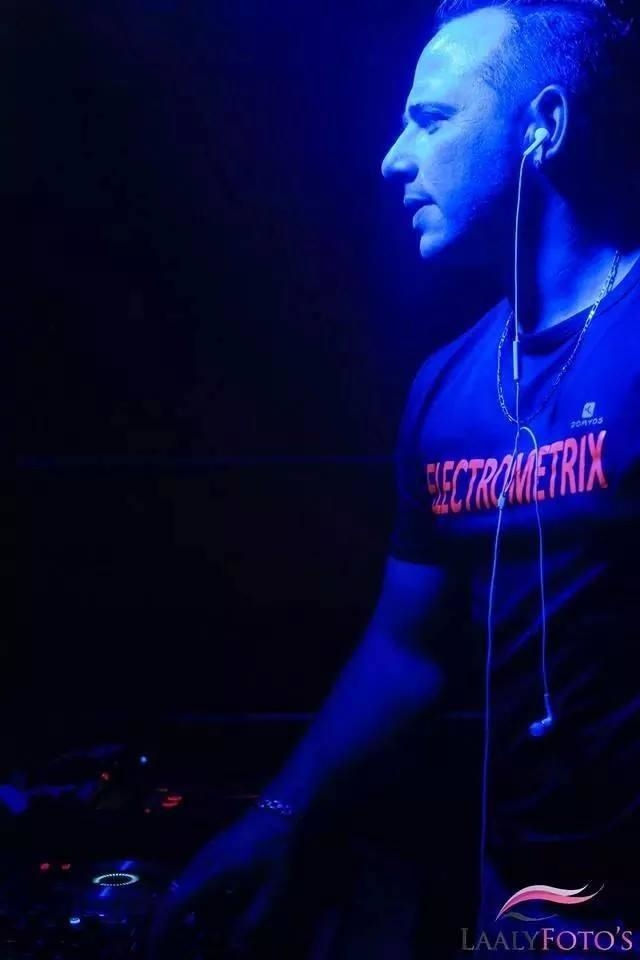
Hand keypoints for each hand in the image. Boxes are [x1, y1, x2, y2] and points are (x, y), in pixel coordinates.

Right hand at [147, 806, 296, 957]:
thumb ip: (253, 918)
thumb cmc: (275, 849)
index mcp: (212, 872)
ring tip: (174, 934)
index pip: (176, 901)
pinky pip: (187, 878)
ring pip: (177, 886)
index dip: (162, 925)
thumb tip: (235, 945)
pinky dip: (183, 898)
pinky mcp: (207, 851)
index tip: (155, 947)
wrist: (276, 810)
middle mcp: (200, 862)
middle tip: (162, 947)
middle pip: (171, 894)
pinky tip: (193, 912)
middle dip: (162, 922)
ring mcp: (202, 854)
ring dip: (172, 910)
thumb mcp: (271, 888)